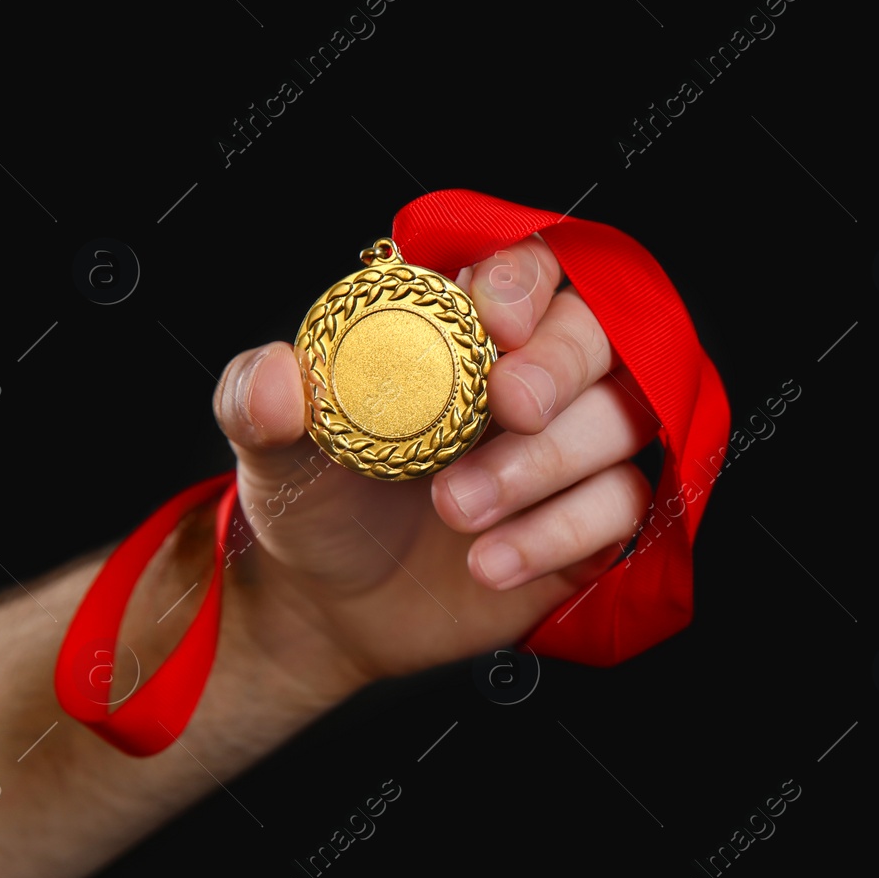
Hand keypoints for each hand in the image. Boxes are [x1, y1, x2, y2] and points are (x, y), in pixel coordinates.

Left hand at [211, 234, 656, 704]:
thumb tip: (273, 373)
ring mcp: (574, 446)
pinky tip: (489, 562)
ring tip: (456, 509)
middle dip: (559, 365)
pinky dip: (560, 530)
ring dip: (546, 462)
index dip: (526, 282)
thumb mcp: (274, 452)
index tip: (494, 319)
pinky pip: (621, 504)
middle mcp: (535, 374)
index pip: (530, 268)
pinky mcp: (594, 519)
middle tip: (509, 408)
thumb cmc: (318, 503)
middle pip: (599, 333)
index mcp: (465, 330)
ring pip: (621, 419)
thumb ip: (257, 404)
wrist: (334, 609)